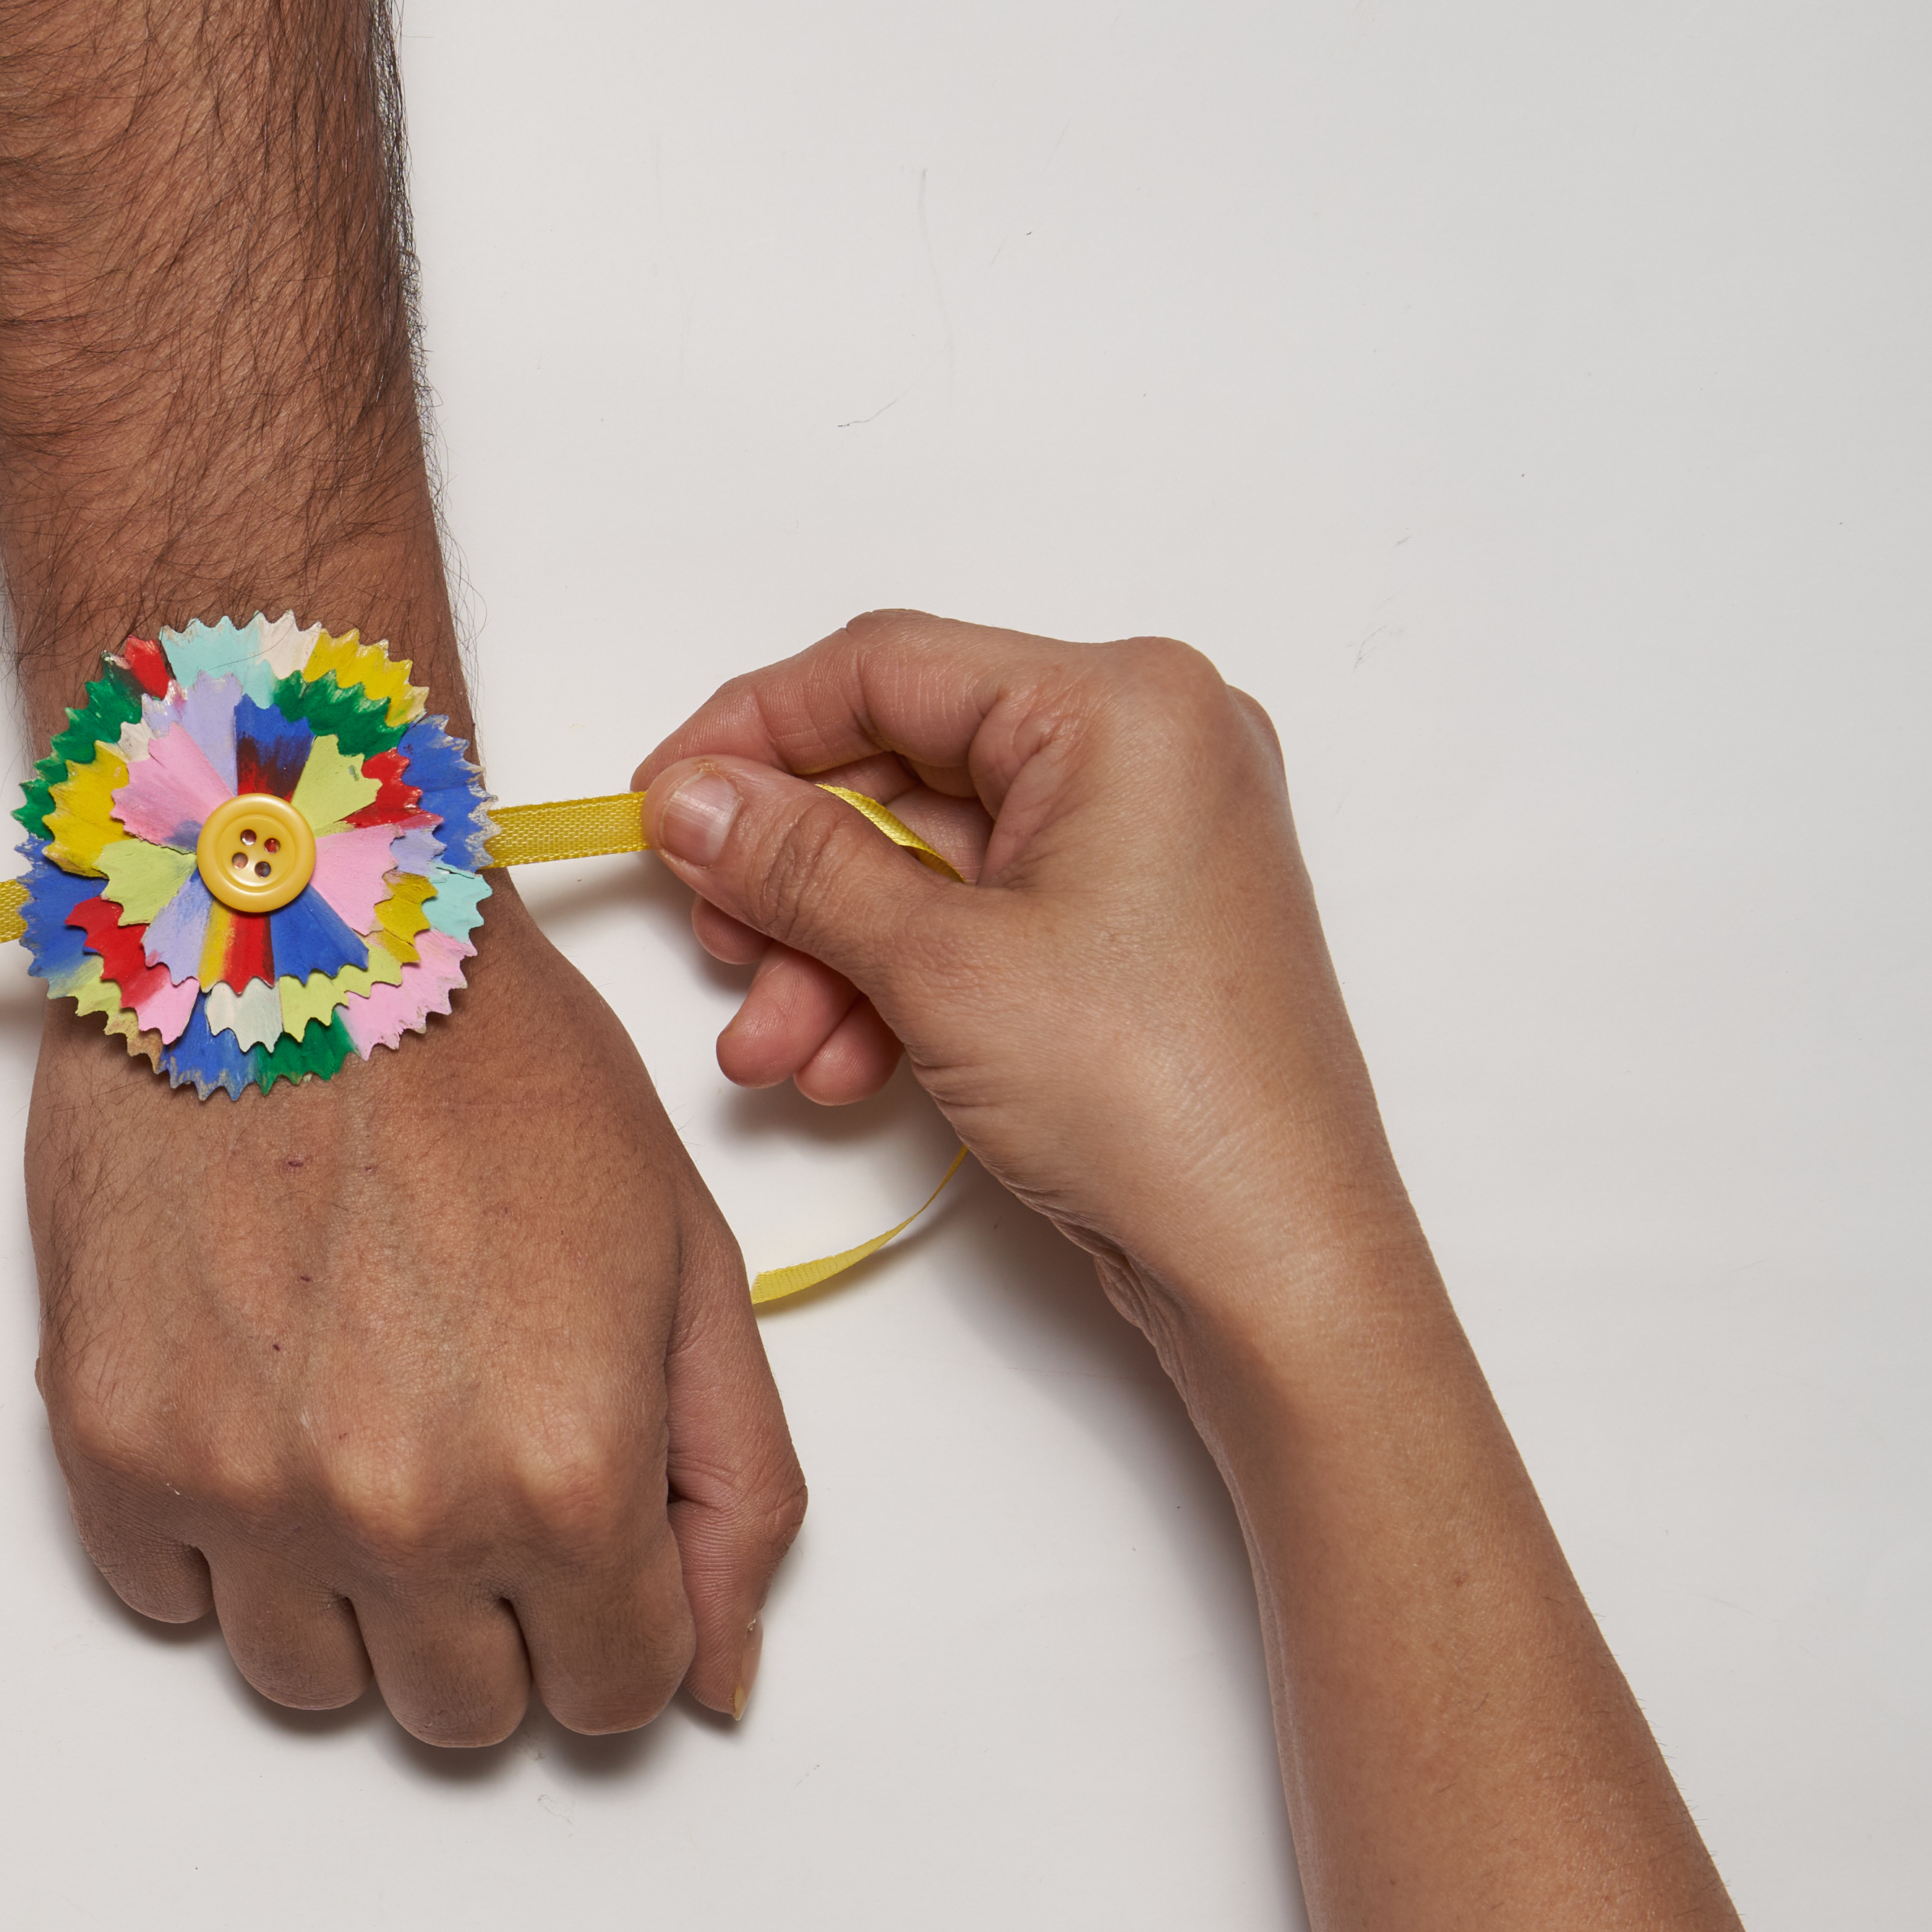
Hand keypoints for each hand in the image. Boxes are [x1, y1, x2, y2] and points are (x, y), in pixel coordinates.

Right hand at [27, 890, 804, 1740]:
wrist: (284, 926)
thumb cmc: (494, 1059)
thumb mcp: (684, 1258)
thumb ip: (731, 1486)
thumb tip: (716, 1679)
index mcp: (570, 1475)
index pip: (617, 1696)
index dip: (614, 1620)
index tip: (583, 1535)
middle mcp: (404, 1515)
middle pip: (462, 1711)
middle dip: (487, 1620)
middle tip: (468, 1466)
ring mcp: (241, 1491)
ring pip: (307, 1680)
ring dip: (345, 1597)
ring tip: (354, 1431)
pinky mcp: (111, 1444)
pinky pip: (167, 1596)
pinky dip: (212, 1536)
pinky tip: (252, 1399)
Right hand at [633, 611, 1413, 1346]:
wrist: (1274, 1262)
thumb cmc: (1157, 1099)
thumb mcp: (938, 965)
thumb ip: (797, 864)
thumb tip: (686, 798)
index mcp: (1124, 706)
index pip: (886, 669)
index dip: (750, 731)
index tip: (657, 803)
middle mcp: (1148, 748)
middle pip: (900, 770)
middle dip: (793, 878)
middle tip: (718, 947)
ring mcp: (1145, 841)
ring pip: (925, 860)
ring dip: (829, 952)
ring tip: (773, 1052)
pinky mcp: (1130, 928)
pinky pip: (976, 919)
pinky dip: (896, 983)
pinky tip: (844, 1065)